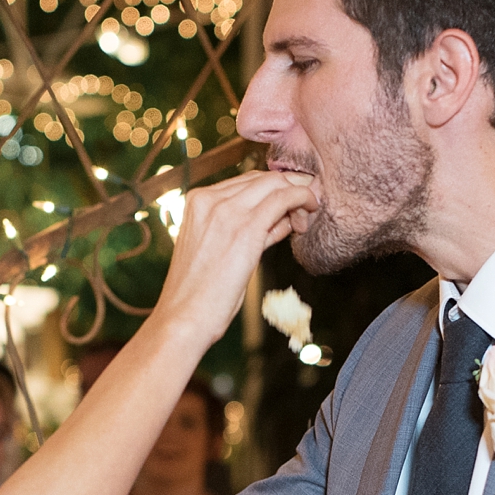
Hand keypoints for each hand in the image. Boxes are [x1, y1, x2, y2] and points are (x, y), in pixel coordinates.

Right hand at [153, 171, 315, 341]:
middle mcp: (209, 199)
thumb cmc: (199, 294)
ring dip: (298, 193)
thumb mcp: (216, 250)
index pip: (244, 182)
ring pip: (274, 183)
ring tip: (308, 213)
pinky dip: (301, 199)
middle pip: (261, 178)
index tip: (290, 199)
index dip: (272, 187)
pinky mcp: (246, 227)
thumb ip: (245, 229)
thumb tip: (280, 219)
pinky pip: (283, 199)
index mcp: (196, 201)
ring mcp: (226, 210)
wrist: (184, 316)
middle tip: (308, 201)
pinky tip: (310, 209)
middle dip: (289, 185)